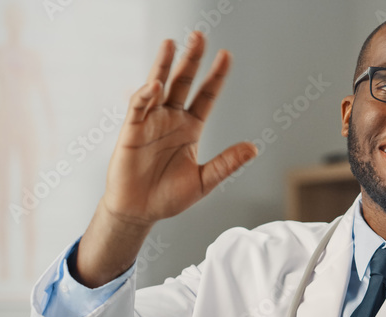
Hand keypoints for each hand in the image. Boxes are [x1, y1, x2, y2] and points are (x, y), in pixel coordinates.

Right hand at [103, 32, 257, 227]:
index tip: (226, 56)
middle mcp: (171, 119)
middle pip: (183, 82)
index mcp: (191, 128)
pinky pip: (139, 107)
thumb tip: (253, 148)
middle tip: (199, 36)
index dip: (216, 76)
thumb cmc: (169, 197)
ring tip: (171, 43)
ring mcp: (151, 122)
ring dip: (164, 65)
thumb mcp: (204, 180)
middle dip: (191, 59)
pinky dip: (146, 95)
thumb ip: (227, 163)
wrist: (140, 212)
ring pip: (159, 86)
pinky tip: (155, 84)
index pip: (206, 95)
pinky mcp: (132, 130)